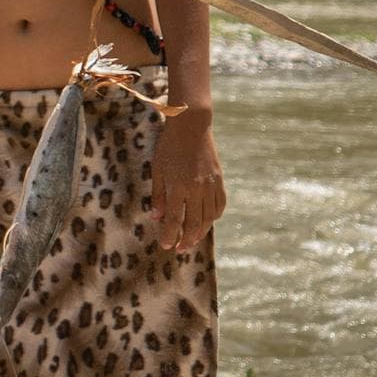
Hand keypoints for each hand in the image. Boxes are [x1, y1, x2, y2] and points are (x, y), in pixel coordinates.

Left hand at [151, 112, 225, 251]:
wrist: (191, 126)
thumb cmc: (168, 146)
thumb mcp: (157, 169)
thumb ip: (158, 194)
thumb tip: (156, 217)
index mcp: (177, 186)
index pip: (173, 219)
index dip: (169, 235)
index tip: (166, 246)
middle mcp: (195, 189)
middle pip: (194, 223)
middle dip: (186, 240)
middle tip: (179, 249)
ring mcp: (210, 185)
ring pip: (208, 217)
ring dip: (201, 232)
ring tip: (191, 240)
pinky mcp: (219, 180)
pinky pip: (219, 205)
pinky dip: (213, 217)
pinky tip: (206, 221)